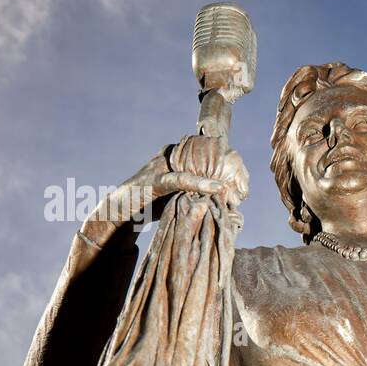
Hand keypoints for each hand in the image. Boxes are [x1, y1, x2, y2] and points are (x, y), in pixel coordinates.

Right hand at [82, 137, 248, 237]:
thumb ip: (200, 192)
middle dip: (229, 169)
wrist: (119, 212)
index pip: (211, 153)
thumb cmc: (153, 205)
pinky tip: (216, 188)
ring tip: (239, 187)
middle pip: (208, 155)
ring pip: (197, 164)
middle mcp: (171, 154)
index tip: (247, 184)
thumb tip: (227, 198)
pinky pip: (181, 179)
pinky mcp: (154, 180)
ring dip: (219, 176)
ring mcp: (162, 165)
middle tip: (246, 187)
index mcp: (179, 155)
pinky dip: (199, 183)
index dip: (231, 166)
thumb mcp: (182, 196)